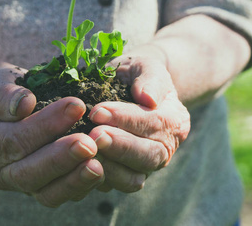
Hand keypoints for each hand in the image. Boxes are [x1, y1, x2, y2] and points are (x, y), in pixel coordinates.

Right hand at [0, 67, 104, 206]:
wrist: (7, 107)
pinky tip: (103, 170)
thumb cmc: (2, 92)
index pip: (14, 139)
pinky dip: (82, 186)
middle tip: (90, 143)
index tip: (76, 105)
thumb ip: (4, 94)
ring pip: (46, 193)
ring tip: (99, 164)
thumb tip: (24, 103)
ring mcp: (20, 184)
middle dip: (61, 159)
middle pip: (29, 173)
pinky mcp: (42, 189)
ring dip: (74, 180)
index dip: (46, 125)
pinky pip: (61, 194)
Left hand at [87, 55, 190, 192]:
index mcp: (174, 120)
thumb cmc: (135, 73)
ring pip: (133, 178)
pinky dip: (96, 179)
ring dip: (109, 167)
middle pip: (148, 156)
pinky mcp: (123, 176)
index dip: (126, 119)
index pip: (154, 123)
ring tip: (84, 151)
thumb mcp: (145, 65)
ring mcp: (144, 166)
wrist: (126, 86)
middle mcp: (164, 148)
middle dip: (119, 146)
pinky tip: (77, 166)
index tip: (98, 111)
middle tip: (93, 135)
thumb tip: (148, 98)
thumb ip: (150, 78)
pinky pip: (113, 186)